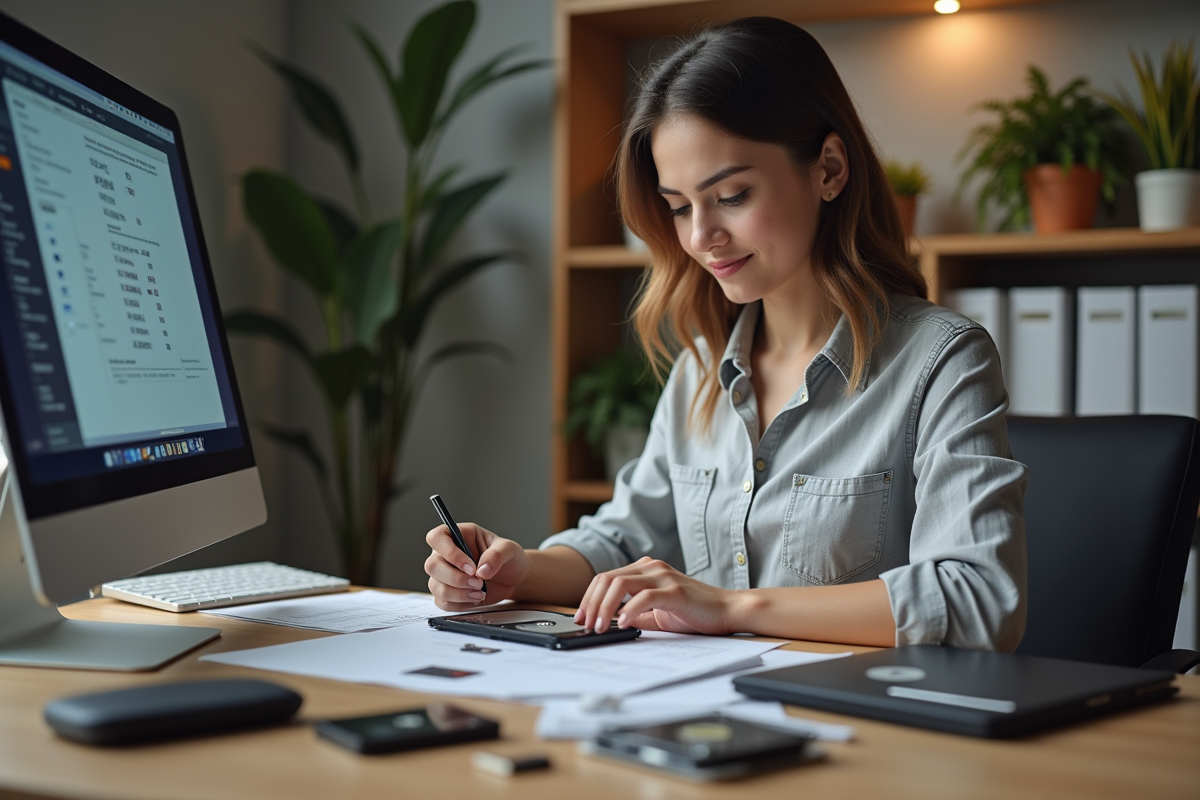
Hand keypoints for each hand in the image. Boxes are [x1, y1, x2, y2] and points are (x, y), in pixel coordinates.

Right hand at [424, 522, 528, 610]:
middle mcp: (446, 554)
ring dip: (457, 594)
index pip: (437, 538)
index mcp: (459, 535)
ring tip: (480, 592)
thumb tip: (482, 570)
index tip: (471, 567)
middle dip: (455, 578)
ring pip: (435, 586)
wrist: (513, 578)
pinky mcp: (448, 593)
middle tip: (478, 582)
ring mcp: (445, 574)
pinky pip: (442, 602)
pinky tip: (475, 598)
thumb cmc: (508, 558)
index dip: (449, 553)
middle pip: (431, 565)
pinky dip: (459, 604)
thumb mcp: (509, 550)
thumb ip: (497, 555)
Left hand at [574, 557, 736, 634]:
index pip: (606, 578)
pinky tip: (623, 623)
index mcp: (645, 570)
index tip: (580, 617)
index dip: (588, 597)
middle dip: (591, 603)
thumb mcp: (657, 613)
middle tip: (586, 625)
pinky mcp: (674, 591)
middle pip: (607, 579)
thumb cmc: (694, 612)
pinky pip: (644, 596)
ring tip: (600, 627)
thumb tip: (609, 624)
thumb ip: (635, 614)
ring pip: (620, 584)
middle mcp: (652, 568)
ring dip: (604, 607)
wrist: (727, 611)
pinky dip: (629, 610)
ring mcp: (663, 577)